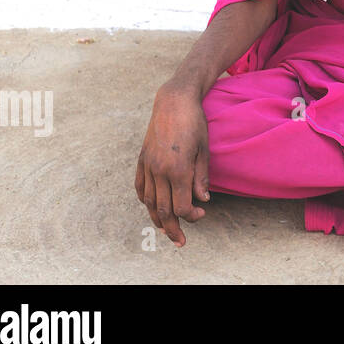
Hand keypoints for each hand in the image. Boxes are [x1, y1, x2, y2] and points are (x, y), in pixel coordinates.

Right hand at [134, 83, 210, 246]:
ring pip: (149, 202)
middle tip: (181, 241)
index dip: (191, 216)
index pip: (181, 206)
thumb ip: (201, 177)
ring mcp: (148, 166)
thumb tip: (203, 200)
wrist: (174, 102)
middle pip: (163, 210)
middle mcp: (159, 171)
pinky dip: (145, 200)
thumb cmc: (194, 123)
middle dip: (173, 228)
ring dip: (157, 218)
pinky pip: (140, 186)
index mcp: (177, 170)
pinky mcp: (142, 159)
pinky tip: (152, 207)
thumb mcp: (204, 150)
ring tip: (166, 229)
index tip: (202, 214)